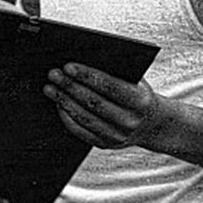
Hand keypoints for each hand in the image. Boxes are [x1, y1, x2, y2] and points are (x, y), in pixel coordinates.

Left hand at [42, 62, 161, 148]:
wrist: (153, 124)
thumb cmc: (138, 94)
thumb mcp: (137, 80)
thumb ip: (116, 71)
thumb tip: (83, 57)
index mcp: (140, 101)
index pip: (110, 86)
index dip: (87, 76)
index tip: (68, 66)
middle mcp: (130, 121)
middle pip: (94, 102)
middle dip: (71, 87)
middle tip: (53, 74)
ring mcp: (118, 136)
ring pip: (85, 118)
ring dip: (64, 101)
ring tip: (50, 88)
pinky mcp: (106, 145)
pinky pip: (81, 131)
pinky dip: (67, 117)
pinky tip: (58, 104)